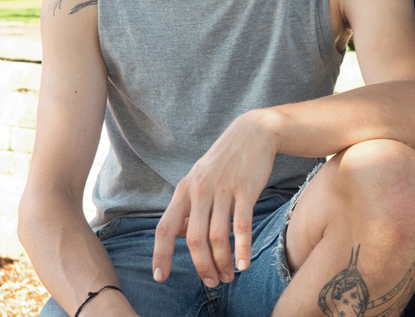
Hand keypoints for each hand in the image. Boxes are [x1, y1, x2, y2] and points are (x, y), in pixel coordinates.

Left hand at [152, 110, 278, 286]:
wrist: (253, 133)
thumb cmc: (225, 160)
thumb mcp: (199, 178)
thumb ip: (189, 206)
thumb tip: (183, 236)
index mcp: (184, 190)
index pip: (165, 228)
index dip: (161, 255)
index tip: (161, 277)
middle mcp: (199, 190)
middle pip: (194, 239)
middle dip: (201, 266)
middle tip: (211, 282)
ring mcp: (223, 190)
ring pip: (217, 237)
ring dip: (222, 262)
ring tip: (229, 276)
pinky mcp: (246, 190)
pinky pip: (241, 226)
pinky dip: (242, 249)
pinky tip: (244, 264)